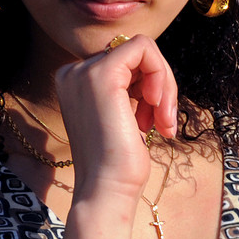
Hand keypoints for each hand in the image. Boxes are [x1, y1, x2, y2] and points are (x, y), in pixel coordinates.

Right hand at [53, 34, 178, 203]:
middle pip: (135, 55)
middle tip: (164, 122)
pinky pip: (144, 48)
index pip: (124, 62)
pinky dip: (161, 75)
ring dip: (164, 86)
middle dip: (160, 86)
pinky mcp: (103, 74)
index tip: (153, 120)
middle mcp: (73, 72)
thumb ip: (131, 88)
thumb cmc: (119, 164)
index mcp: (75, 82)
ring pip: (143, 50)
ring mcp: (84, 71)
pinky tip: (158, 108)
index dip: (148, 86)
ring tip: (162, 123)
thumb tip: (154, 68)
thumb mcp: (124, 116)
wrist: (107, 190)